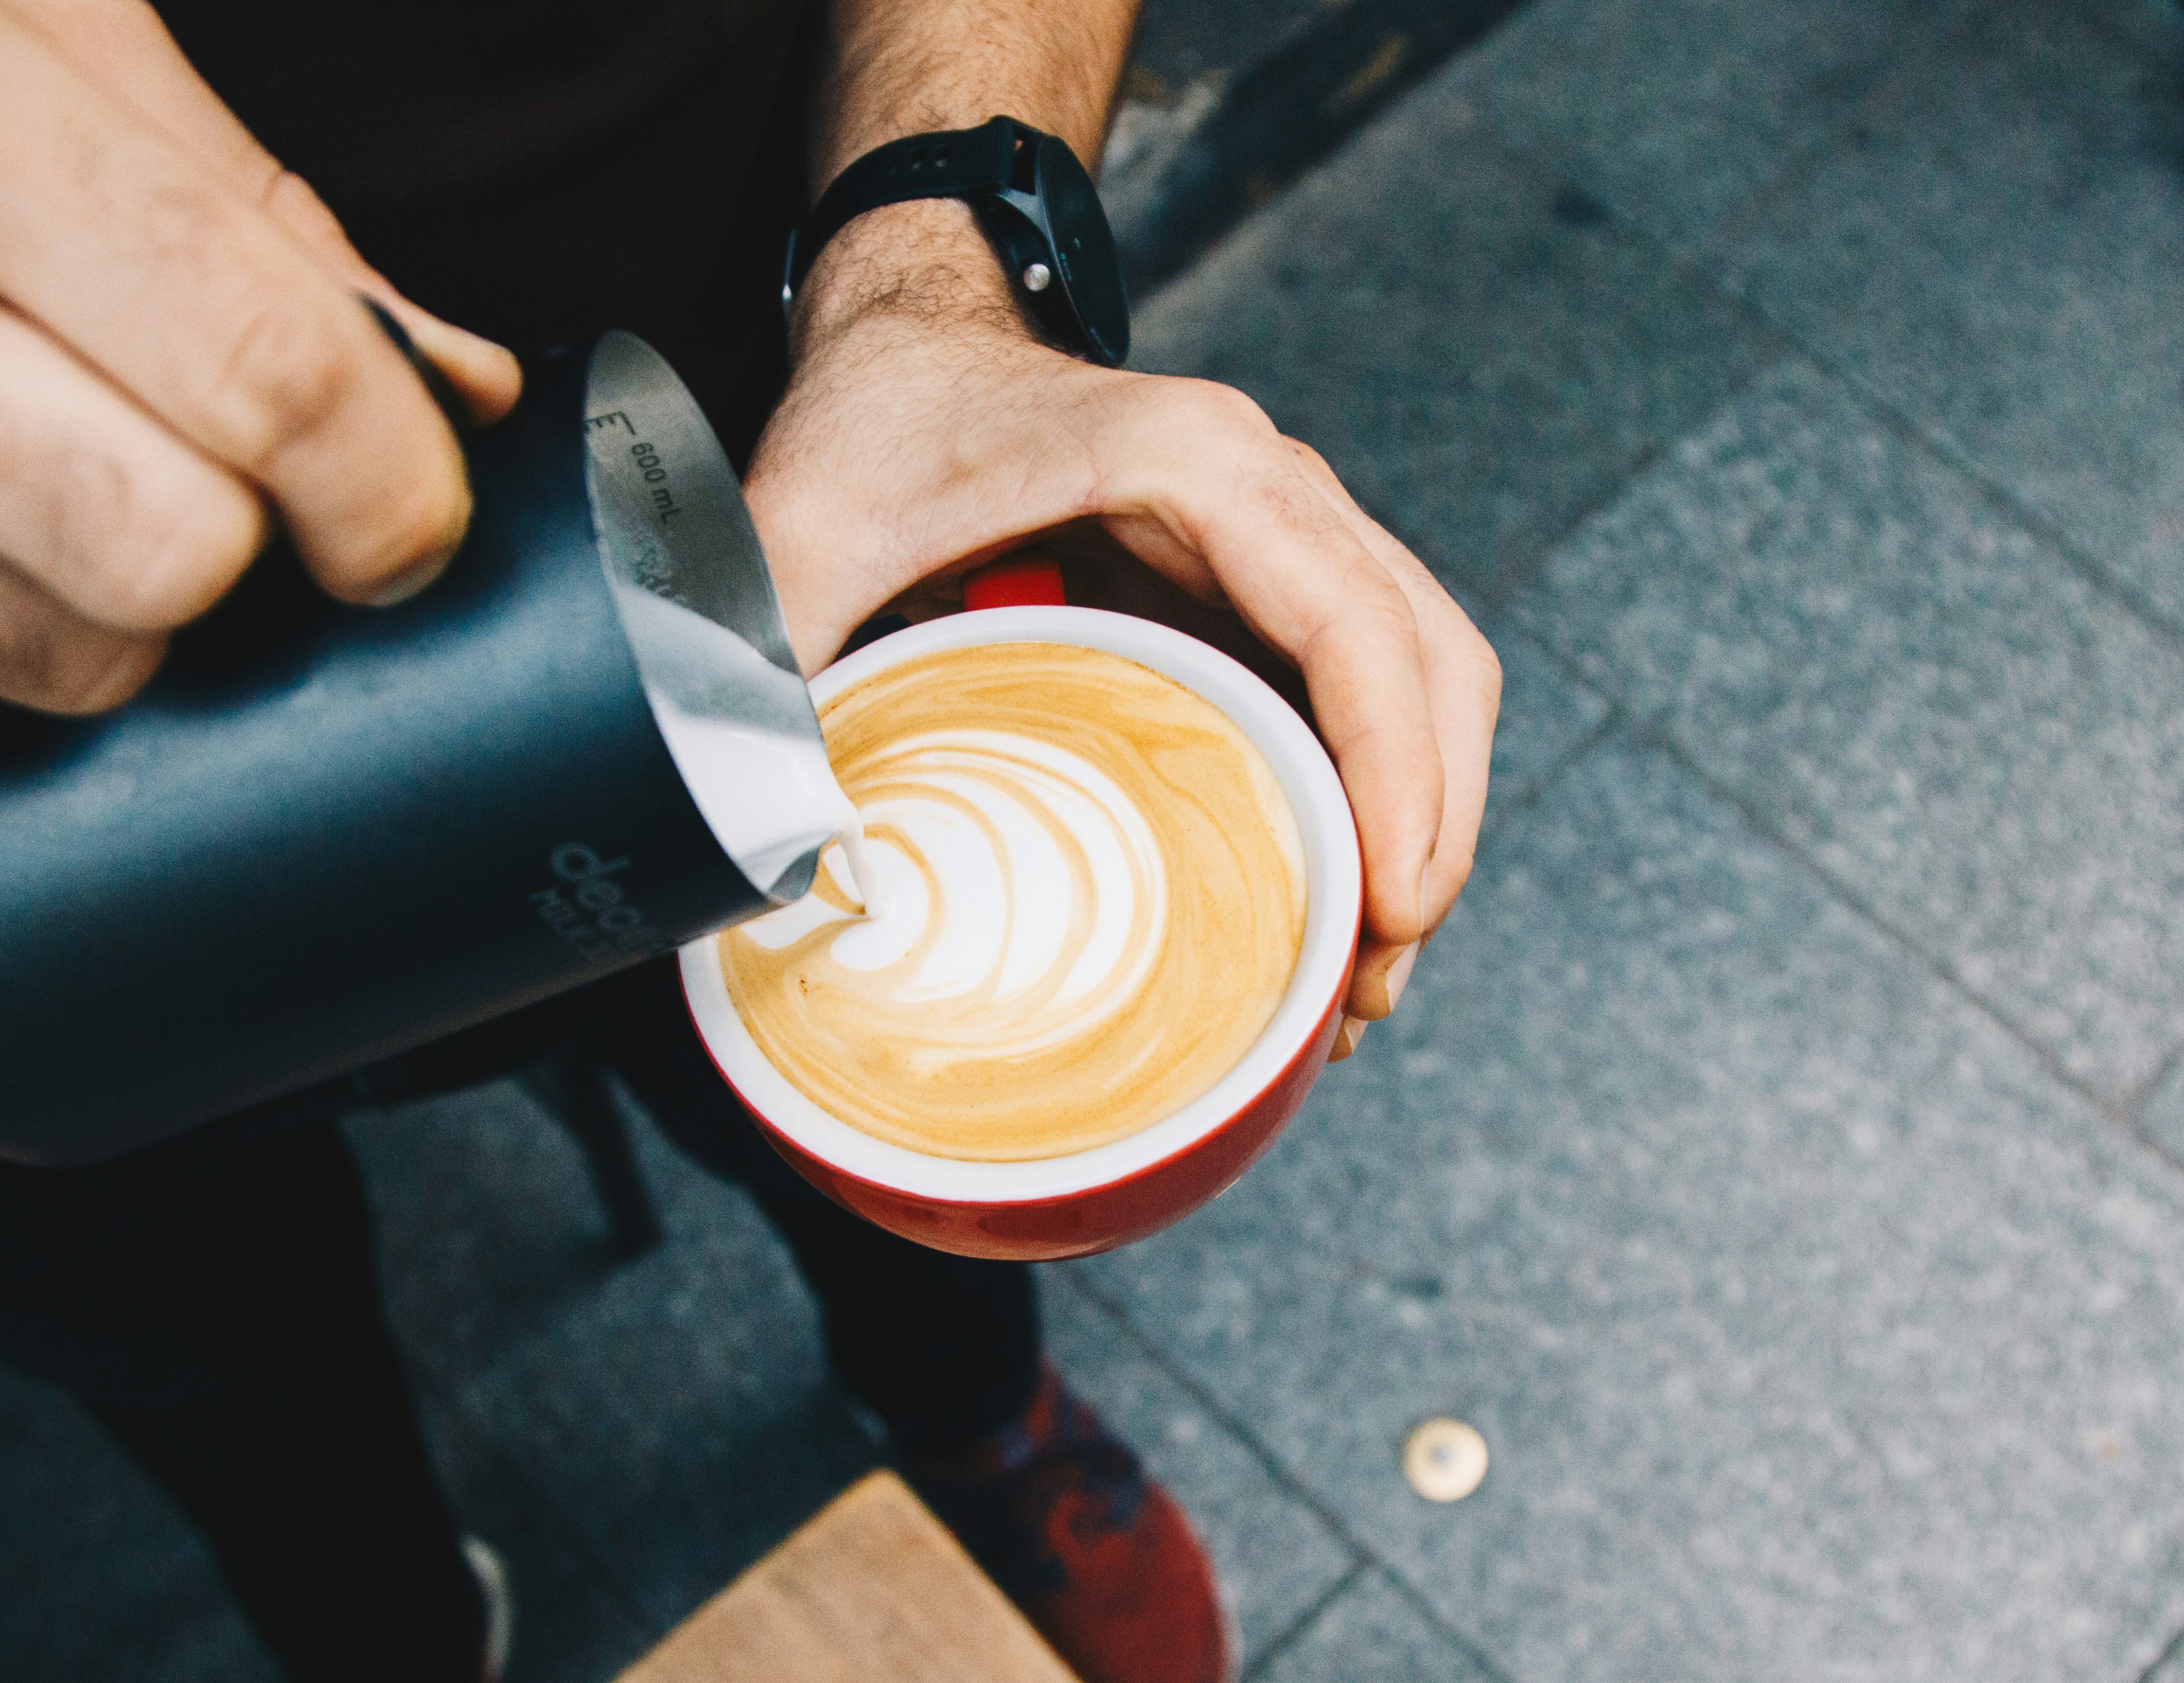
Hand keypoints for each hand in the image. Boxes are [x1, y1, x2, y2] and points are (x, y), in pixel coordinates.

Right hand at [0, 0, 520, 797]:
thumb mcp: (35, 46)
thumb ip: (257, 224)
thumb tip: (458, 394)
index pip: (277, 375)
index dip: (394, 484)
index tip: (400, 515)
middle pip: (184, 558)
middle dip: (225, 541)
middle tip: (158, 468)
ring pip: (74, 675)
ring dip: (83, 616)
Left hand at [747, 203, 1498, 1029]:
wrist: (907, 336)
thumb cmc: (873, 418)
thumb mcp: (794, 533)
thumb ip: (762, 664)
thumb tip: (755, 847)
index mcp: (1189, 464)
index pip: (1351, 622)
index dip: (1393, 770)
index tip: (1393, 909)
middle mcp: (1270, 488)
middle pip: (1425, 662)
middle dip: (1428, 827)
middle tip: (1371, 990)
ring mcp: (1281, 534)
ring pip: (1420, 676)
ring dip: (1421, 817)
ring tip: (1363, 975)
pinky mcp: (1262, 582)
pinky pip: (1363, 684)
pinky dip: (1374, 788)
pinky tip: (1331, 897)